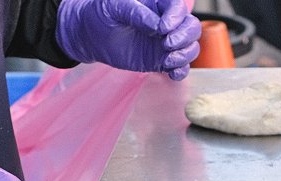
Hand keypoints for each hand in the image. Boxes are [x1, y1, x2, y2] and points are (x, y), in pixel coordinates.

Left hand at [57, 0, 201, 80]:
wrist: (89, 36)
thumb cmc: (100, 14)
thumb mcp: (114, 6)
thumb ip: (136, 12)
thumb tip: (156, 25)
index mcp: (156, 5)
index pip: (178, 8)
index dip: (176, 18)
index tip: (162, 28)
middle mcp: (165, 23)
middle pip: (191, 27)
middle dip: (184, 38)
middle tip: (166, 45)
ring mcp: (164, 43)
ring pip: (190, 47)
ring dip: (184, 55)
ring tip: (168, 60)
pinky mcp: (160, 60)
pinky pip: (180, 66)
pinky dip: (181, 71)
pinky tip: (171, 73)